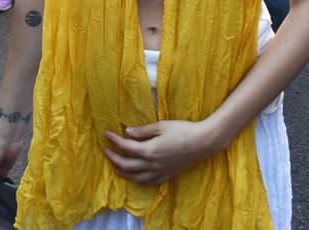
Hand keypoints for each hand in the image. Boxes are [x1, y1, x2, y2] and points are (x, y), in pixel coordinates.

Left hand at [102, 119, 219, 186]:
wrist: (203, 142)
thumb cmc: (183, 130)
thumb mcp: (161, 126)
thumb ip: (143, 131)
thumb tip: (127, 132)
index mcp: (149, 150)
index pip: (126, 147)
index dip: (114, 141)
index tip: (106, 134)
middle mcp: (151, 164)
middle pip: (127, 165)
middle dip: (114, 158)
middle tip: (106, 151)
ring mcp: (159, 172)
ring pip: (135, 177)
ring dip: (123, 172)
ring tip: (116, 166)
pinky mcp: (167, 175)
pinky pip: (149, 182)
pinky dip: (138, 180)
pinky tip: (136, 177)